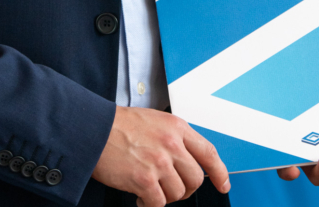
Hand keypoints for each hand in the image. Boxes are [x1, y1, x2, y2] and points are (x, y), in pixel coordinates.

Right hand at [92, 106, 230, 206]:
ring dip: (164, 196)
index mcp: (177, 127)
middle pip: (195, 179)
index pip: (209, 152)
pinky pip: (158, 204)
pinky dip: (149, 205)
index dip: (220, 172)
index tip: (223, 184)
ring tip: (149, 188)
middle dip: (185, 189)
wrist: (95, 129)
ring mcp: (160, 162)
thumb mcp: (156, 121)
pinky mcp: (145, 179)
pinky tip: (139, 196)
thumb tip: (187, 160)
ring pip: (178, 193)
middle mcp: (172, 144)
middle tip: (169, 188)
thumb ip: (174, 138)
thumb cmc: (121, 125)